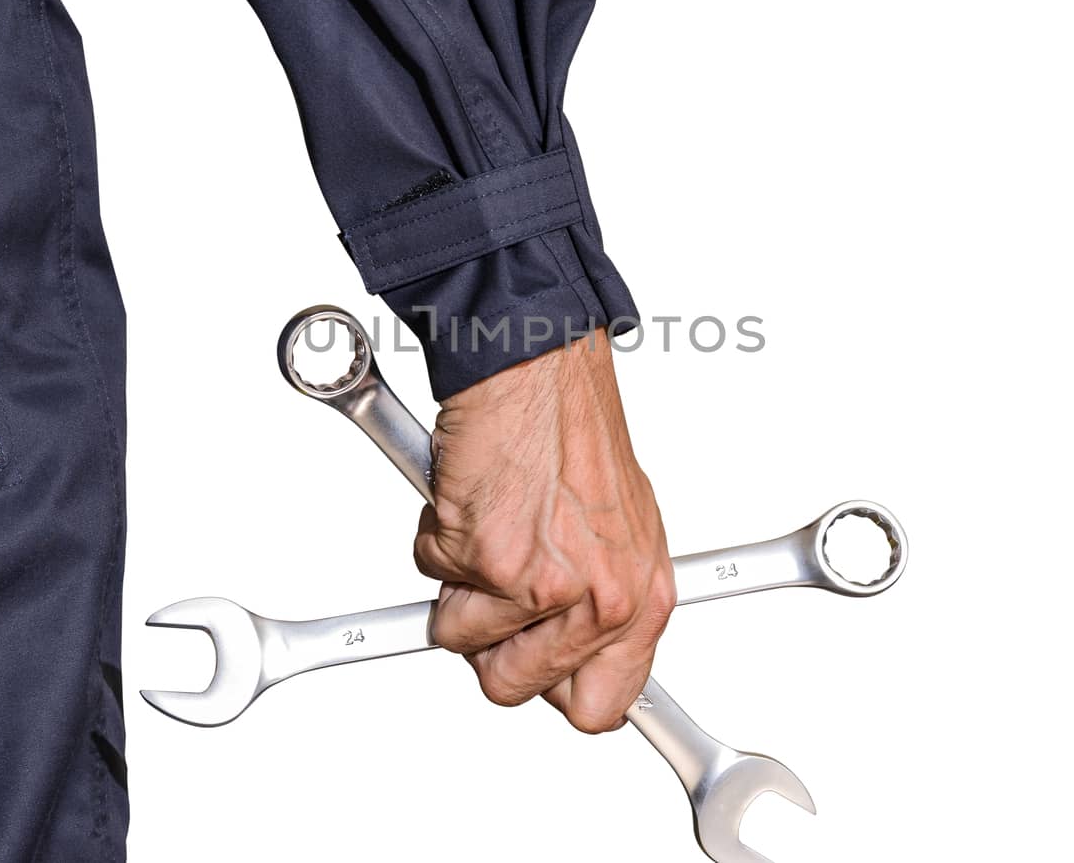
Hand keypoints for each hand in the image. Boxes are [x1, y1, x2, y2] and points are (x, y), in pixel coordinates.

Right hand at [414, 329, 674, 732]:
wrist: (537, 366)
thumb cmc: (571, 430)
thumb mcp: (619, 529)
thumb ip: (600, 601)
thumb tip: (568, 657)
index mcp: (642, 599)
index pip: (599, 707)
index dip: (553, 690)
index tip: (532, 667)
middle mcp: (603, 600)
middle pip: (513, 688)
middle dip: (487, 642)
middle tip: (494, 586)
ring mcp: (547, 584)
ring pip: (459, 640)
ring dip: (456, 585)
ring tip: (488, 524)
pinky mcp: (491, 558)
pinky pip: (431, 579)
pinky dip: (436, 538)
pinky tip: (471, 497)